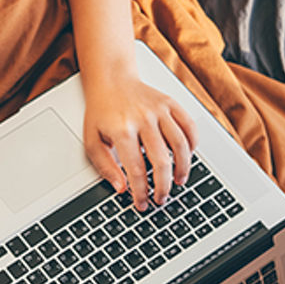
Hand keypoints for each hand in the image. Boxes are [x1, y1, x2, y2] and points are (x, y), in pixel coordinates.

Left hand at [82, 75, 198, 210]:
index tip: (142, 203)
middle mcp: (142, 119)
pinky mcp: (171, 103)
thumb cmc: (101, 112)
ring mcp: (159, 110)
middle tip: (162, 198)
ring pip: (180, 145)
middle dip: (163, 186)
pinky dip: (192, 144)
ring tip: (178, 181)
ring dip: (183, 168)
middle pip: (161, 160)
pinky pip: (189, 127)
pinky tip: (187, 156)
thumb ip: (104, 165)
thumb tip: (120, 188)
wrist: (110, 79)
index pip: (136, 169)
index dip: (141, 191)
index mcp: (121, 130)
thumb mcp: (92, 139)